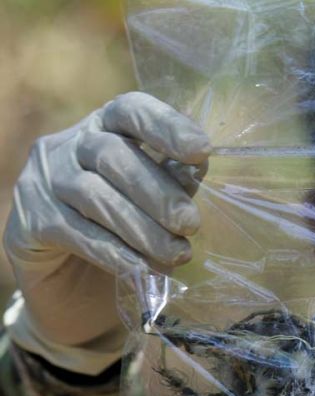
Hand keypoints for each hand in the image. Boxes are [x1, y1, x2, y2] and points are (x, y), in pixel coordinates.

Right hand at [3, 92, 210, 375]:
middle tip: (190, 224)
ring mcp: (44, 180)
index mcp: (107, 128)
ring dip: (143, 229)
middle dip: (158, 192)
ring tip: (176, 254)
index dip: (166, 126)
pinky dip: (115, 252)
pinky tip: (141, 269)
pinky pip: (76, 233)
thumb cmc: (127, 231)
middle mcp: (70, 145)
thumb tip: (195, 168)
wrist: (75, 283)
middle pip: (113, 155)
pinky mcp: (30, 220)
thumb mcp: (156, 203)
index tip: (201, 151)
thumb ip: (174, 182)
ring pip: (95, 196)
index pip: (131, 110)